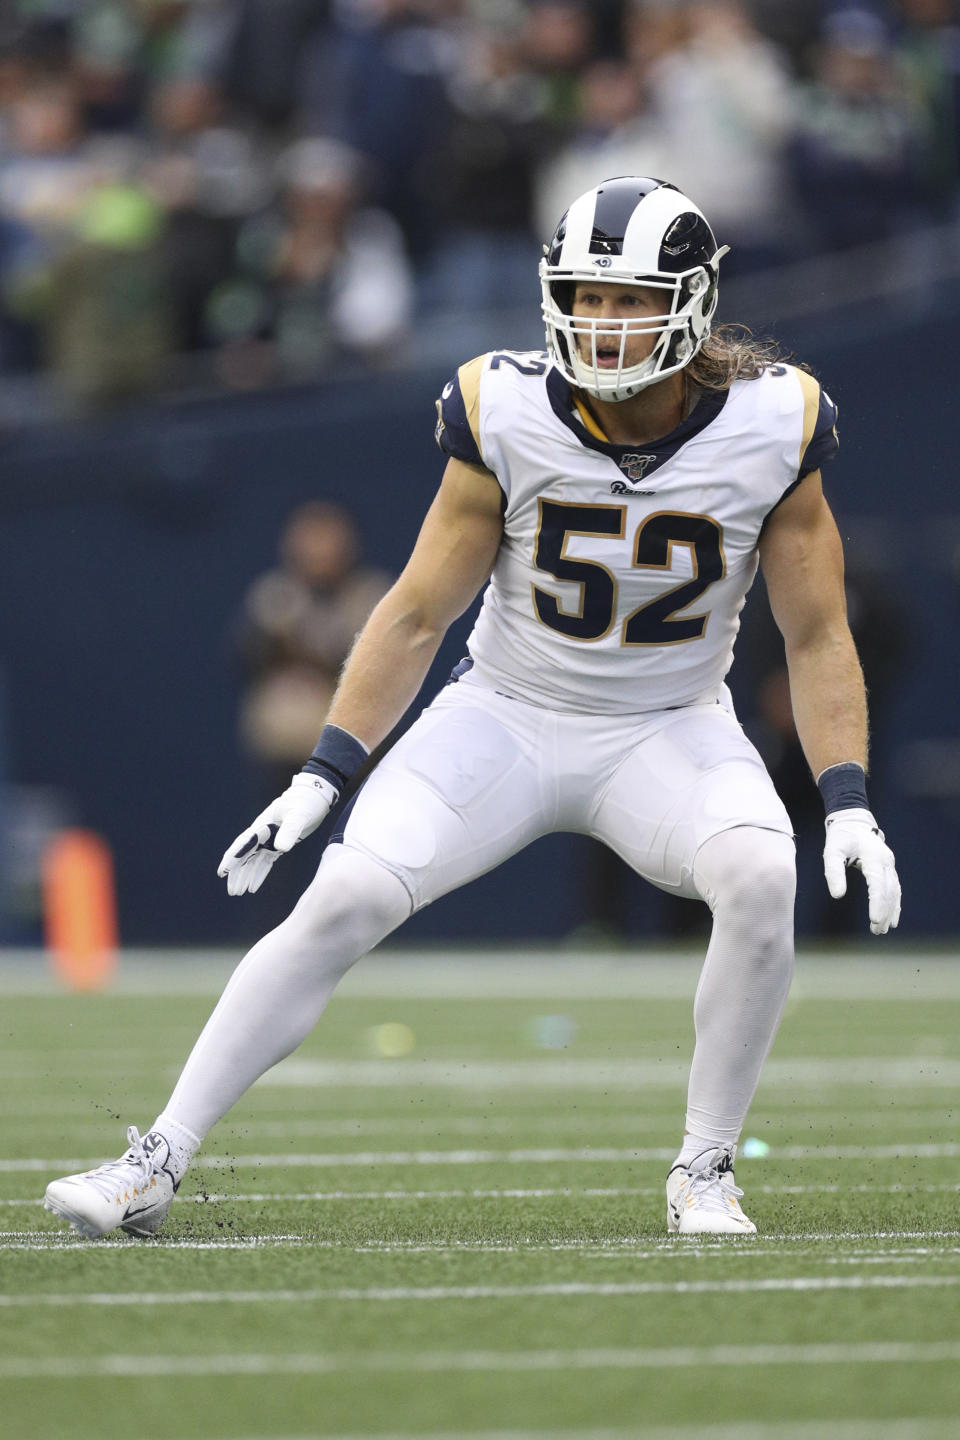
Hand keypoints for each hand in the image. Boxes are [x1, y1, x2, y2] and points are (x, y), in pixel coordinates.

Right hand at [218, 773, 337, 895]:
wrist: (315, 796)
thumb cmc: (305, 802)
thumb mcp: (298, 815)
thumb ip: (290, 830)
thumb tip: (280, 848)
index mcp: (262, 826)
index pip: (243, 844)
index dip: (233, 858)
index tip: (223, 871)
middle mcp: (262, 834)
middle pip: (244, 856)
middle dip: (236, 873)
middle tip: (232, 891)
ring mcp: (269, 839)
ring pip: (252, 862)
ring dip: (246, 876)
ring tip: (238, 892)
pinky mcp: (278, 844)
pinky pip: (265, 862)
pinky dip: (259, 874)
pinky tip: (253, 887)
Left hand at [823, 807, 900, 935]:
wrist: (853, 821)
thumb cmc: (841, 837)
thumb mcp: (832, 851)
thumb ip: (833, 872)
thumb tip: (838, 896)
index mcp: (873, 857)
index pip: (878, 885)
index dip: (877, 903)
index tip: (874, 920)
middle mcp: (885, 861)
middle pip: (888, 891)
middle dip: (883, 912)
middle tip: (876, 930)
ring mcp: (889, 864)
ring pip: (894, 891)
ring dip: (890, 911)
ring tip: (883, 929)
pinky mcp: (888, 867)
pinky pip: (895, 888)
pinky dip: (894, 903)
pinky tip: (892, 917)